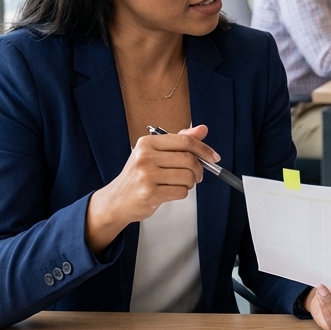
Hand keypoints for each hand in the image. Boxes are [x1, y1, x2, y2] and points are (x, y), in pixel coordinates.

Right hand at [85, 125, 216, 252]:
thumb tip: (202, 129)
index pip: (184, 141)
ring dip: (190, 183)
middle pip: (188, 159)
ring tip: (180, 183)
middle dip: (198, 169)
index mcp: (147, 143)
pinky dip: (181, 193)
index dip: (204, 149)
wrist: (117, 200)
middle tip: (197, 175)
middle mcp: (145, 157)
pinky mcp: (150, 194)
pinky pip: (180, 192)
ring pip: (187, 177)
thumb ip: (178, 141)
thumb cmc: (138, 176)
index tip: (213, 157)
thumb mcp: (154, 153)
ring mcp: (147, 176)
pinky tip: (170, 192)